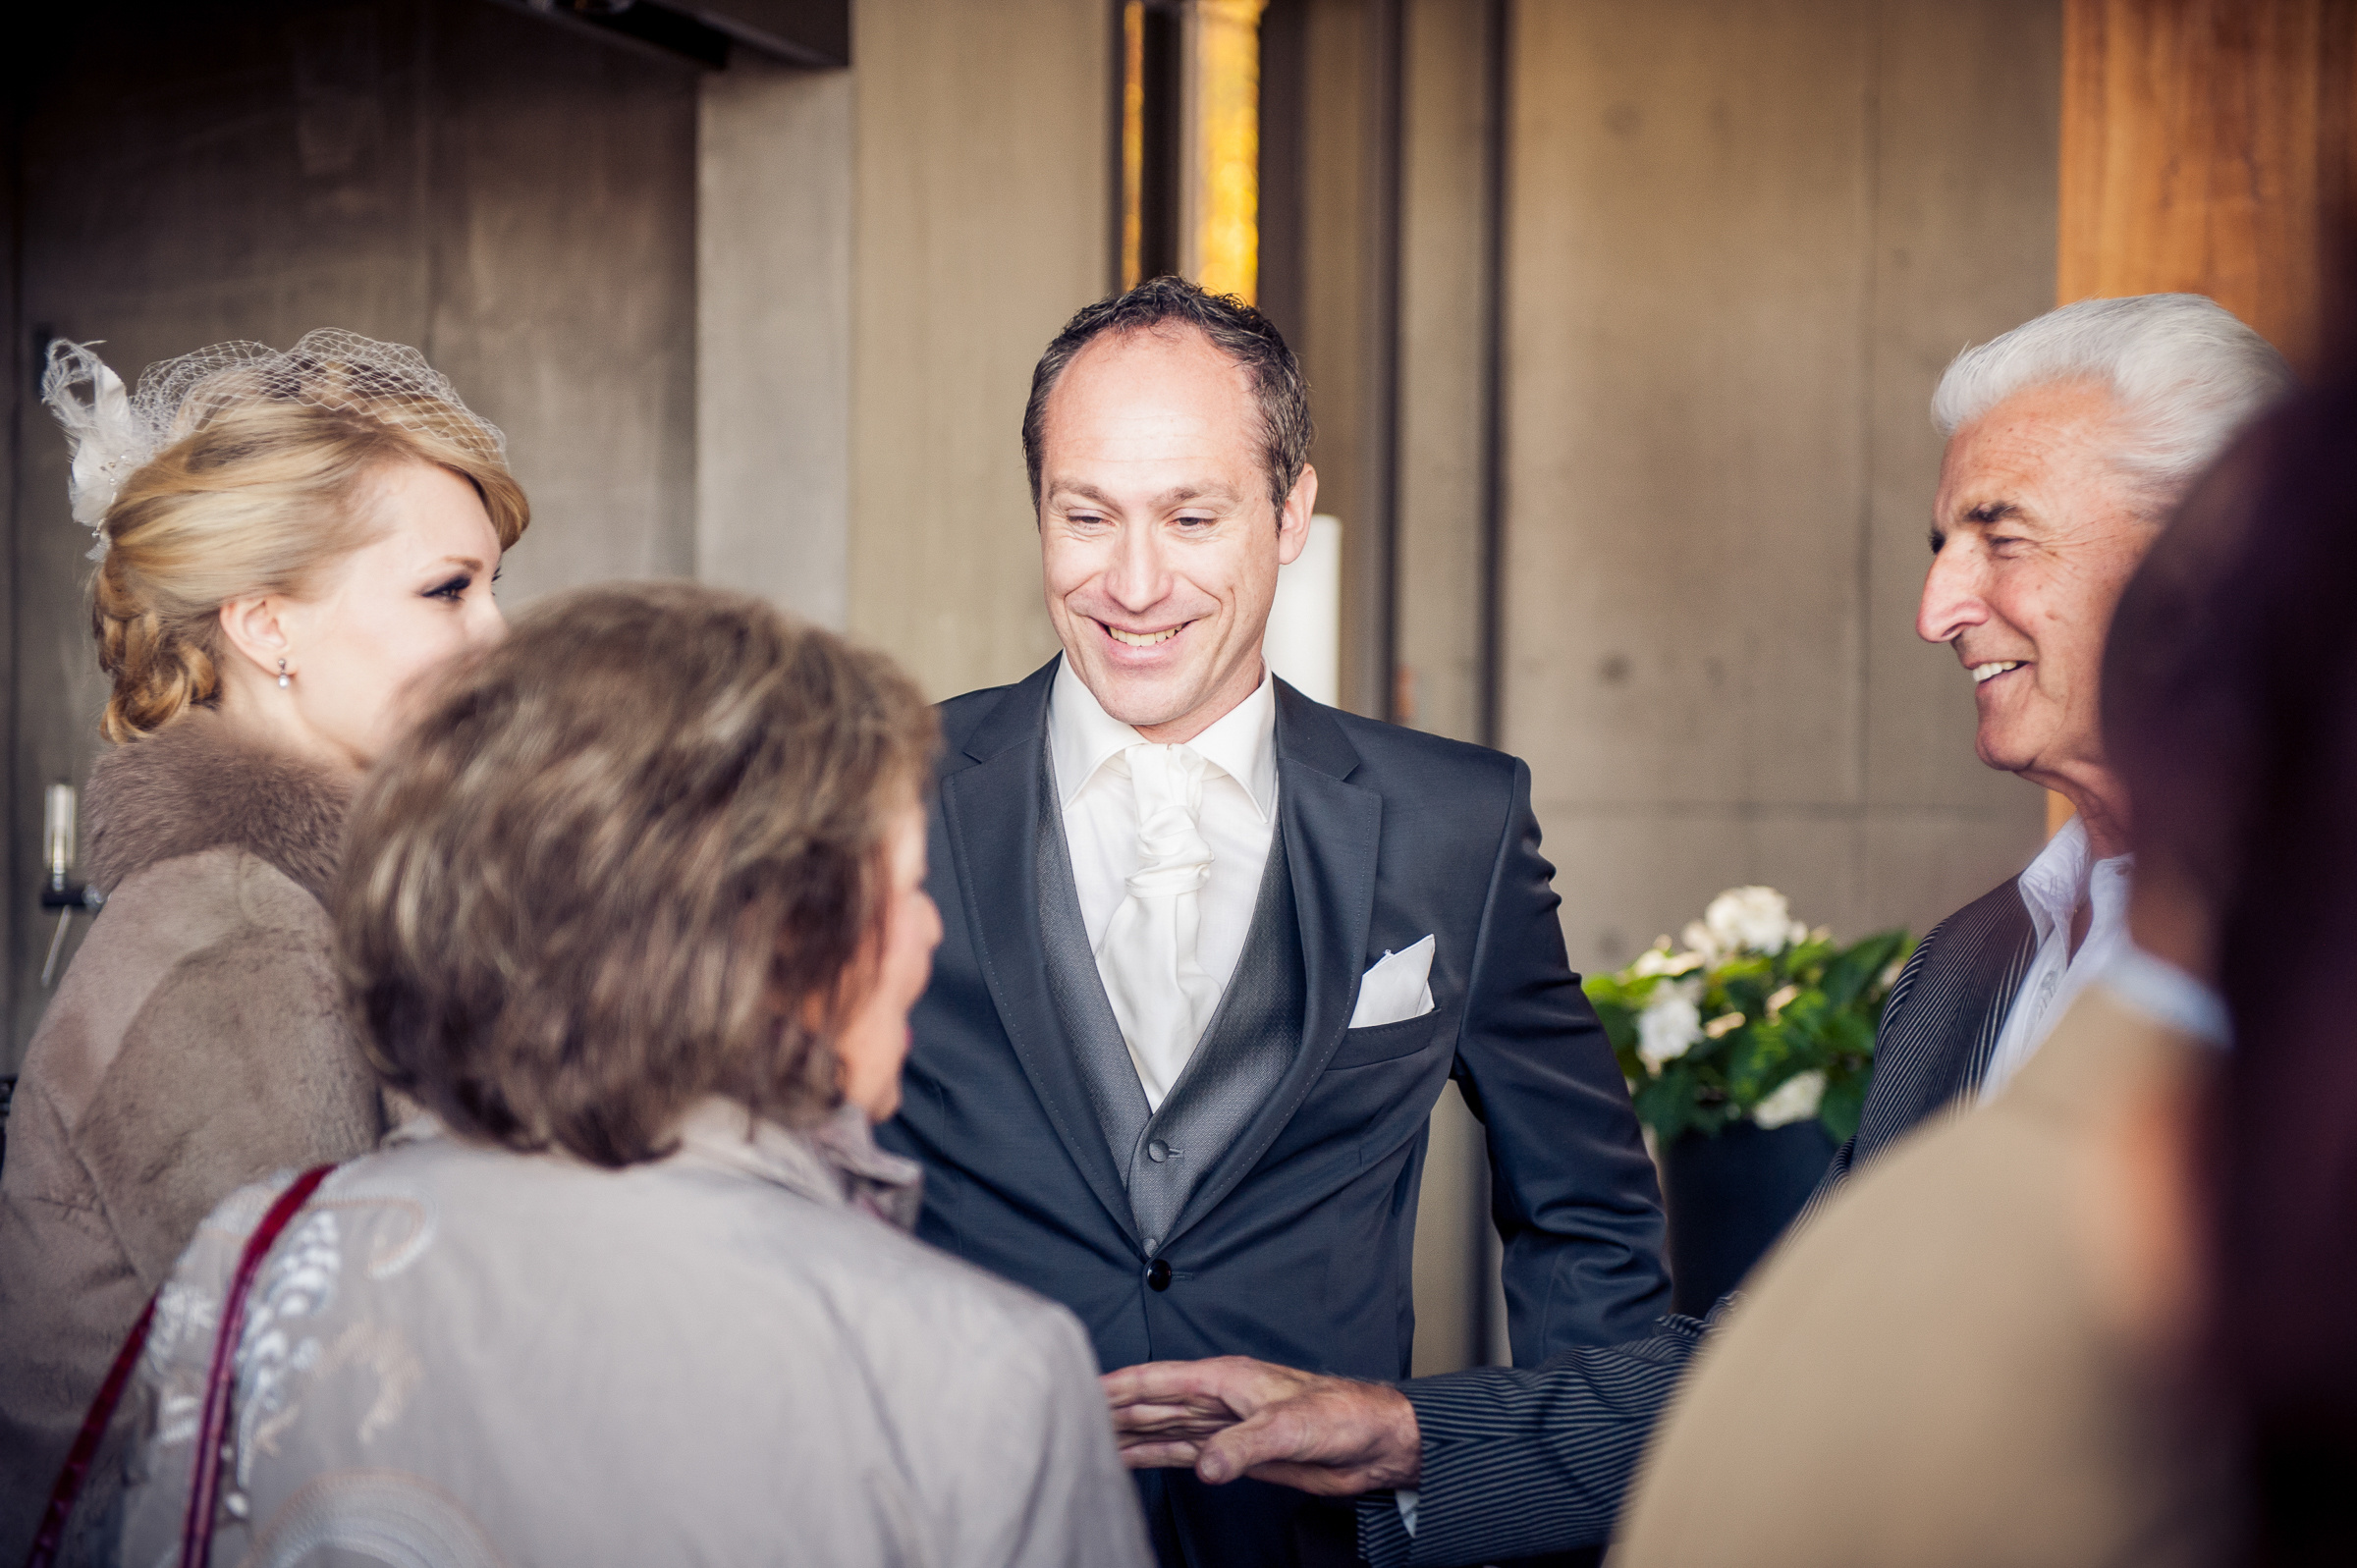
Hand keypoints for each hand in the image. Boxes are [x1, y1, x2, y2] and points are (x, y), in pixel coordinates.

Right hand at [1100, 1355, 1421, 1494]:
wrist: (1376, 1441)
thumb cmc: (1344, 1414)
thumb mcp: (1290, 1426)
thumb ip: (1243, 1446)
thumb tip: (1204, 1467)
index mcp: (1226, 1378)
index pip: (1159, 1379)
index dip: (1118, 1383)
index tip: (1080, 1386)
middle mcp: (1219, 1398)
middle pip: (1152, 1403)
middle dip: (1111, 1408)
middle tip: (1065, 1414)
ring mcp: (1225, 1425)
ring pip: (1162, 1427)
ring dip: (1127, 1433)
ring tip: (1085, 1437)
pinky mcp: (1236, 1452)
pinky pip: (1183, 1452)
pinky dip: (1153, 1455)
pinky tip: (1129, 1457)